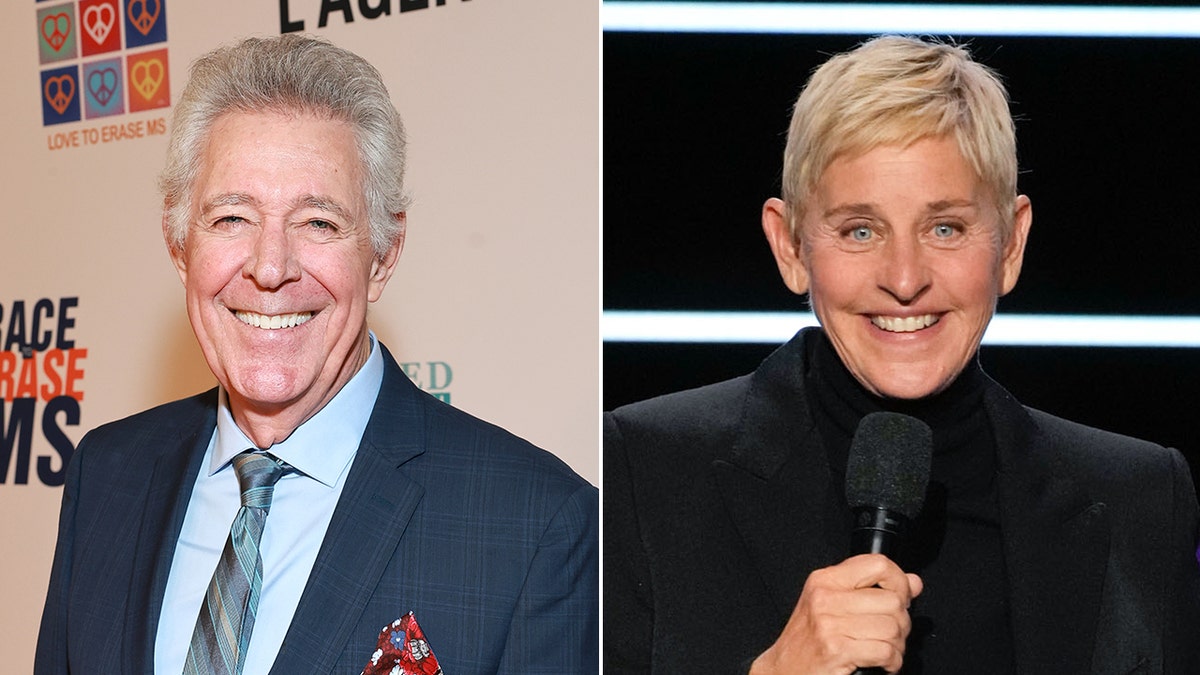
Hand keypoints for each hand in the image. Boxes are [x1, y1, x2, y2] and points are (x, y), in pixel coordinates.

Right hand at [749, 554, 922, 674]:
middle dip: (902, 622)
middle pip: (892, 600)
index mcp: (825, 580)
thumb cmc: (807, 639)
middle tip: (892, 632)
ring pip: (892, 627)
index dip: (899, 580)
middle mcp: (826, 598)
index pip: (877, 564)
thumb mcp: (832, 604)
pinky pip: (885, 651)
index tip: (902, 596)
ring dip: (898, 645)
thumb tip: (913, 582)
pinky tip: (883, 663)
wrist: (784, 670)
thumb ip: (871, 589)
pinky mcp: (837, 650)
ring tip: (886, 649)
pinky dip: (892, 662)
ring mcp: (830, 624)